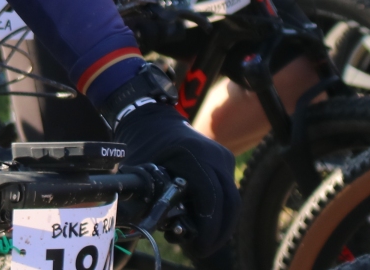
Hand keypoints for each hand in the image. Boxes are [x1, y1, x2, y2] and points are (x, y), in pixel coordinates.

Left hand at [115, 101, 237, 257]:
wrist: (152, 119)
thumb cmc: (143, 144)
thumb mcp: (137, 170)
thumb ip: (139, 198)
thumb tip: (138, 229)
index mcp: (193, 154)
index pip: (211, 198)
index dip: (208, 228)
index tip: (198, 247)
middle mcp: (214, 155)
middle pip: (229, 203)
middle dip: (218, 232)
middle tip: (200, 250)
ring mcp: (223, 157)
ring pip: (232, 200)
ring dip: (220, 224)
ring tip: (200, 241)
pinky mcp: (224, 162)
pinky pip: (228, 193)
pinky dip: (220, 212)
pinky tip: (204, 225)